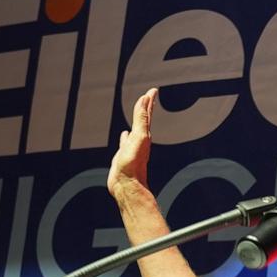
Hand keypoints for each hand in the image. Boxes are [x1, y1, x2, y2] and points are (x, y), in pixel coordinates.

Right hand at [108, 87, 156, 204]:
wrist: (127, 185)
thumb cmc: (133, 164)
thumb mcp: (139, 137)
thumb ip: (141, 119)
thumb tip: (145, 99)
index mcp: (144, 134)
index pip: (147, 113)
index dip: (149, 101)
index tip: (153, 90)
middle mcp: (140, 140)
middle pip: (143, 119)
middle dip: (145, 107)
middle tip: (148, 96)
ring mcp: (131, 148)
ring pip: (134, 129)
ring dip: (136, 120)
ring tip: (136, 112)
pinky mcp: (123, 156)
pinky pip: (124, 142)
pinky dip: (124, 136)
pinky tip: (124, 135)